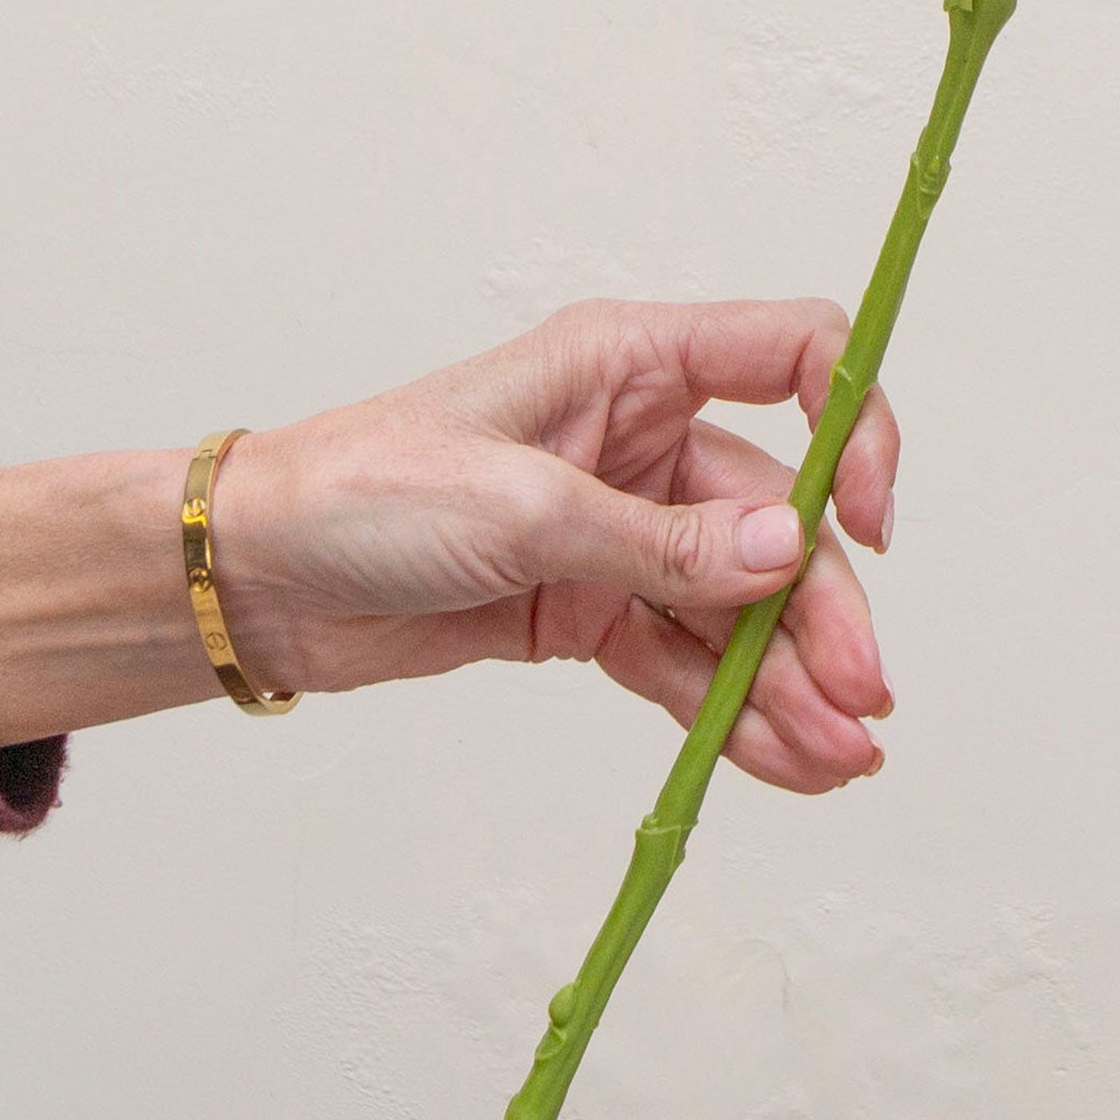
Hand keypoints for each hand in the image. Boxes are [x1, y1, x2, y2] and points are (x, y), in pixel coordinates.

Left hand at [0, 300, 898, 794]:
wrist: (254, 582)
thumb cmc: (358, 493)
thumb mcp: (520, 509)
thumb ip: (663, 541)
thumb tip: (790, 550)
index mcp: (627, 363)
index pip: (790, 357)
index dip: (849, 427)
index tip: (865, 518)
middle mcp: (639, 439)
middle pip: (778, 514)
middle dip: (822, 607)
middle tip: (861, 697)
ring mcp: (619, 531)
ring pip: (740, 604)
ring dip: (792, 680)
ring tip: (839, 759)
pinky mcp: (589, 611)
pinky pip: (687, 662)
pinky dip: (735, 712)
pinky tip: (784, 761)